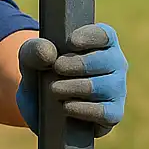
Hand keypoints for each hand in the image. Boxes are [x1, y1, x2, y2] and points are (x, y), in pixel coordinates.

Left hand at [15, 22, 126, 136]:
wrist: (41, 107)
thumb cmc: (42, 74)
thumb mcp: (30, 59)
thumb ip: (34, 50)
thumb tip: (48, 53)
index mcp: (101, 42)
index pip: (104, 35)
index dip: (90, 37)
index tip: (70, 42)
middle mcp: (115, 63)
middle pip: (106, 59)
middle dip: (77, 64)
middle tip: (57, 68)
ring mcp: (117, 89)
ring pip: (104, 86)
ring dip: (74, 87)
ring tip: (54, 89)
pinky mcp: (114, 113)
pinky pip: (105, 112)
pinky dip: (82, 109)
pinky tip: (66, 107)